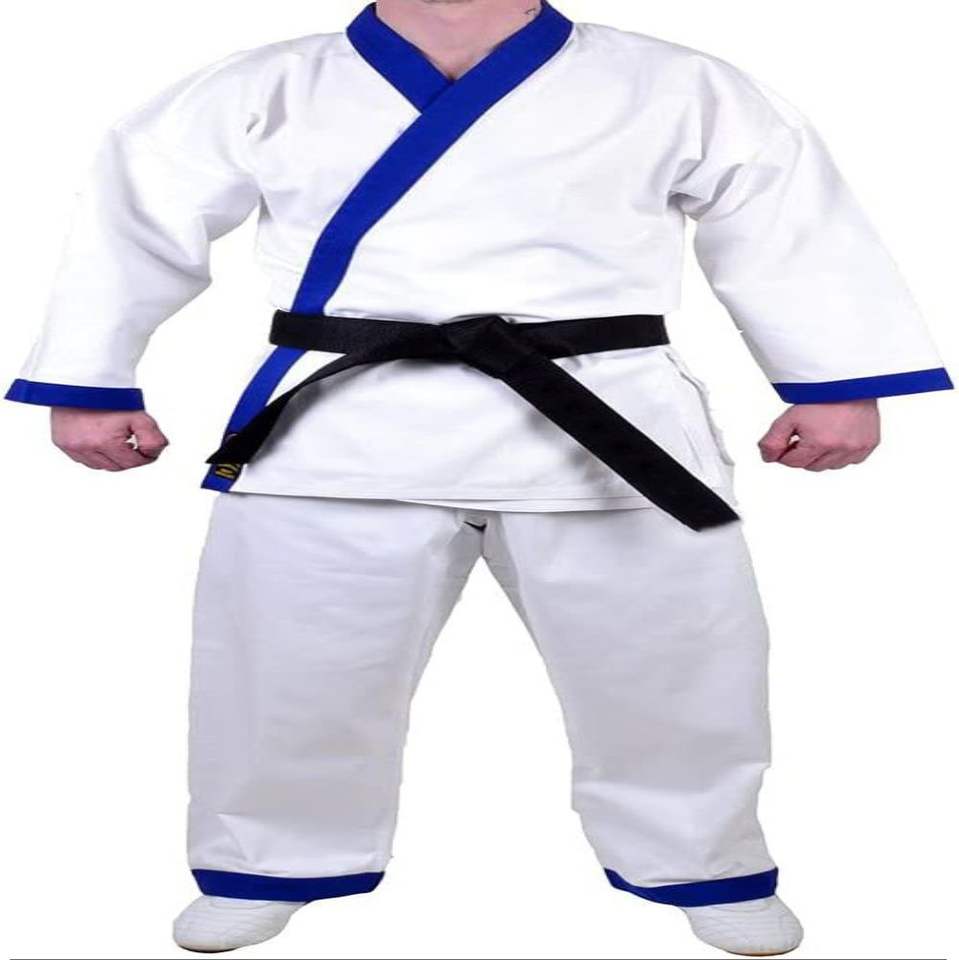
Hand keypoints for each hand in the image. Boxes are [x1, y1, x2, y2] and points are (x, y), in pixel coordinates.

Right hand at [51, 407, 168, 470]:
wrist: (82, 380)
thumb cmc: (109, 396)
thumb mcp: (139, 416)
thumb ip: (153, 438)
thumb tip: (155, 453)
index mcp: (105, 442)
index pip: (132, 463)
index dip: (145, 457)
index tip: (148, 450)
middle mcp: (85, 448)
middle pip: (116, 466)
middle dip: (128, 458)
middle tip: (134, 444)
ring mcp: (72, 447)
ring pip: (99, 465)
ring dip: (111, 458)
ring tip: (117, 440)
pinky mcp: (61, 443)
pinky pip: (82, 459)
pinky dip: (94, 455)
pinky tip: (100, 440)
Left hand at [758, 399, 879, 470]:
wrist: (850, 380)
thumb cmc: (821, 395)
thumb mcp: (789, 417)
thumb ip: (773, 440)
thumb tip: (768, 458)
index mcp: (820, 443)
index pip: (792, 462)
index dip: (785, 451)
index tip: (788, 439)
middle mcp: (841, 449)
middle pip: (811, 466)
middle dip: (804, 453)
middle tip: (805, 433)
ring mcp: (857, 448)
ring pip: (830, 466)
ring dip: (822, 455)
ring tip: (822, 432)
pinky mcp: (870, 444)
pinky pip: (850, 460)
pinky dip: (841, 453)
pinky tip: (838, 435)